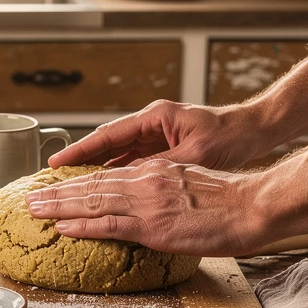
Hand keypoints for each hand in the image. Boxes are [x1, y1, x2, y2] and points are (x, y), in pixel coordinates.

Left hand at [25, 159, 262, 255]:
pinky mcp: (152, 226)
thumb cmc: (230, 201)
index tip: (56, 187)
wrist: (253, 205)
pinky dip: (82, 226)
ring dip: (59, 206)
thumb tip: (147, 206)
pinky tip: (63, 227)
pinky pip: (108, 225)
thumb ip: (163, 193)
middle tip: (32, 197)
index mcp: (153, 172)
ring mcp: (146, 203)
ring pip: (92, 202)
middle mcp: (144, 182)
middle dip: (58, 193)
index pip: (106, 176)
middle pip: (91, 186)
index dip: (78, 183)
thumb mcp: (189, 185)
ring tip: (35, 209)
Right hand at [48, 100, 271, 170]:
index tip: (56, 164)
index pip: (107, 135)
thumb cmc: (230, 137)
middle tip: (52, 178)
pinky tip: (104, 190)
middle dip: (80, 162)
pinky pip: (132, 162)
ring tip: (70, 187)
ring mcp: (157, 136)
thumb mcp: (194, 154)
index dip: (80, 151)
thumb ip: (159, 166)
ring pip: (117, 155)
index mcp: (154, 118)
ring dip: (96, 170)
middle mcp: (151, 124)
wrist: (255, 131)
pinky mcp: (165, 148)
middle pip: (106, 144)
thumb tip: (127, 181)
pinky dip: (117, 175)